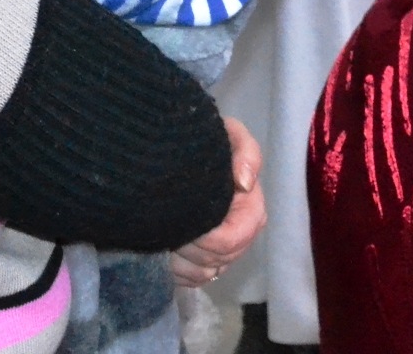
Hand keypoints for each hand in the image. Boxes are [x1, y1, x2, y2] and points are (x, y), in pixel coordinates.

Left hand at [169, 118, 265, 288]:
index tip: (185, 221)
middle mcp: (240, 233)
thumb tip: (244, 182)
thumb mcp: (230, 134)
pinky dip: (178, 269)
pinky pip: (194, 279)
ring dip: (183, 259)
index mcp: (250, 208)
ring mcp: (221, 250)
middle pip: (219, 258)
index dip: (212, 237)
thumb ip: (245, 151)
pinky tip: (165, 252)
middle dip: (193, 247)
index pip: (234, 239)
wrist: (178, 149)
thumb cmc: (204, 140)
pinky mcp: (202, 261)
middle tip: (167, 229)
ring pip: (205, 271)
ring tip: (162, 238)